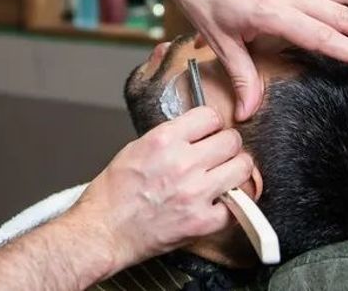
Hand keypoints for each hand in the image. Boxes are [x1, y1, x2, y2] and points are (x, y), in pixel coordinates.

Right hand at [68, 107, 251, 272]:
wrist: (104, 231)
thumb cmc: (113, 194)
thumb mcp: (135, 149)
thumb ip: (168, 138)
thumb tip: (194, 133)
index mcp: (163, 141)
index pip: (209, 116)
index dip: (211, 124)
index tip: (209, 132)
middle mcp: (182, 163)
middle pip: (231, 140)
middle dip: (227, 145)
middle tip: (220, 154)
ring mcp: (195, 193)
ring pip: (242, 168)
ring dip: (236, 170)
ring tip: (226, 175)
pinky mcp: (202, 221)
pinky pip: (239, 205)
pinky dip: (234, 203)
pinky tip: (223, 201)